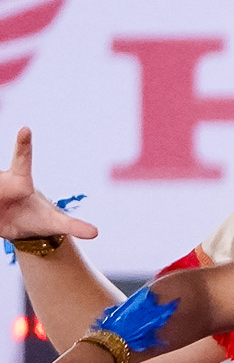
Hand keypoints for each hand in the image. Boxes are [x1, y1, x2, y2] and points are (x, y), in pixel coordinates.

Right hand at [0, 129, 93, 244]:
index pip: (23, 160)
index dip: (24, 144)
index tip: (26, 129)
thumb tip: (95, 233)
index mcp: (21, 181)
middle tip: (6, 166)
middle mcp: (1, 178)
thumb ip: (72, 225)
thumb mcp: (54, 224)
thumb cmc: (37, 219)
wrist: (18, 226)